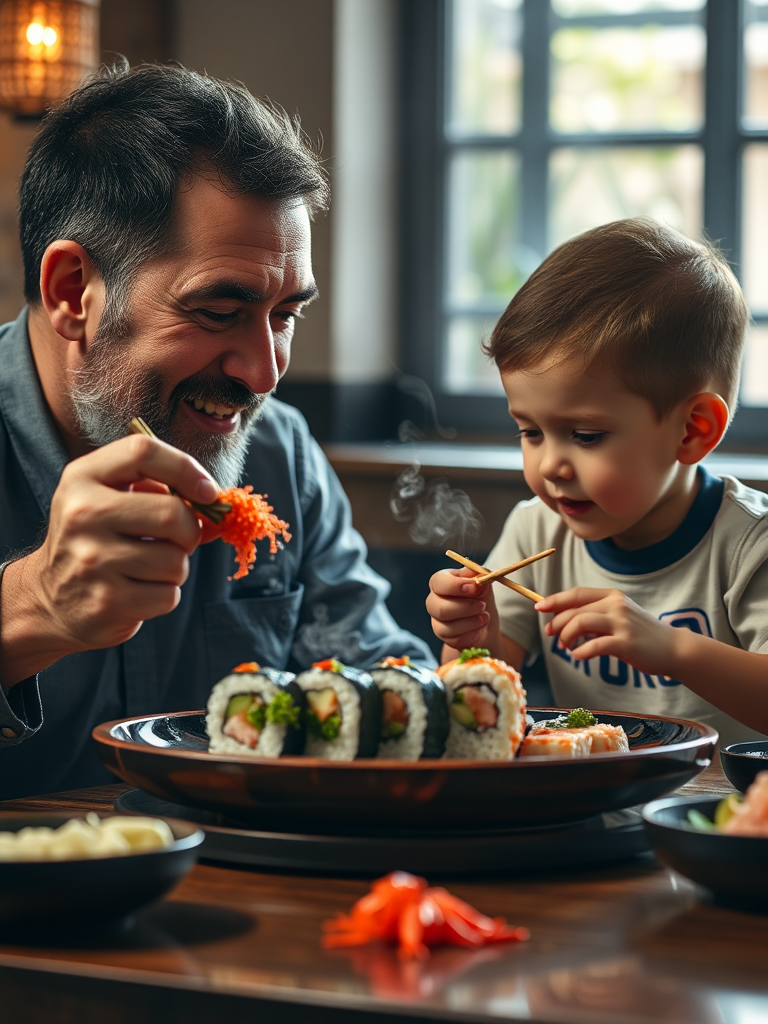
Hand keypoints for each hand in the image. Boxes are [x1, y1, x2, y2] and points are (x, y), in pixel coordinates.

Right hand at [2, 434, 219, 673]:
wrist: (48, 598)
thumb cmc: (96, 540)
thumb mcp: (112, 501)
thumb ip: (161, 493)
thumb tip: (218, 509)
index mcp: (83, 478)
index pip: (142, 452)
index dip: (186, 468)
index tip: (208, 492)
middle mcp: (82, 515)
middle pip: (170, 513)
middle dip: (189, 530)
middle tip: (179, 539)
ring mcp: (92, 561)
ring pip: (175, 560)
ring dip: (176, 567)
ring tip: (149, 567)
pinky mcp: (106, 602)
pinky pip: (168, 595)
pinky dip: (165, 595)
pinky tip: (139, 591)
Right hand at [426, 567, 498, 653]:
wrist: (486, 619)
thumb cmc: (480, 596)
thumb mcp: (482, 583)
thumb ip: (478, 576)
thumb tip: (476, 575)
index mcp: (440, 582)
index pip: (438, 582)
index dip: (455, 585)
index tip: (475, 587)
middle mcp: (434, 601)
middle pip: (440, 608)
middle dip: (465, 608)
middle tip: (483, 606)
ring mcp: (437, 621)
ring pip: (447, 627)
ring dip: (471, 622)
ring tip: (486, 617)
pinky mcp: (444, 637)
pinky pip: (456, 639)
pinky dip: (472, 634)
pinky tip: (481, 627)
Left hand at [536, 587, 677, 675]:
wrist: (674, 648)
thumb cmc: (641, 635)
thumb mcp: (619, 617)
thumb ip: (594, 615)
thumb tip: (561, 620)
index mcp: (612, 596)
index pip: (576, 594)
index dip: (554, 600)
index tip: (539, 608)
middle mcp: (616, 605)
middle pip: (574, 609)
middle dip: (557, 623)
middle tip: (553, 636)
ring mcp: (622, 623)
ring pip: (580, 622)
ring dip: (566, 636)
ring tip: (566, 647)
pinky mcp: (626, 643)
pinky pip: (594, 645)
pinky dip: (581, 652)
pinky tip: (578, 656)